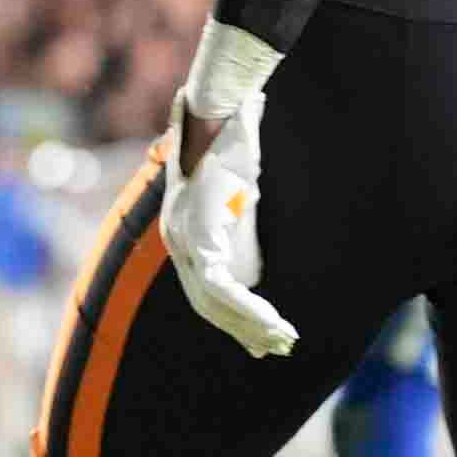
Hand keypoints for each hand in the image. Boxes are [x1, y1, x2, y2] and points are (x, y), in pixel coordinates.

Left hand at [162, 96, 296, 358]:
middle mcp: (176, 238)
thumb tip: (259, 190)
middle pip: (204, 301)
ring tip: (280, 340)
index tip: (257, 333)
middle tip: (272, 346)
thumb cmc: (229, 134)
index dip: (228, 314)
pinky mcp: (199, 236)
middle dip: (240, 328)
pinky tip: (271, 323)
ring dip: (248, 324)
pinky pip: (222, 286)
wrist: (217, 110)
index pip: (201, 285)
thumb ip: (247, 201)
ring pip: (214, 301)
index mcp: (181, 228)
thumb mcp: (241, 177)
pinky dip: (247, 308)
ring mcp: (183, 239)